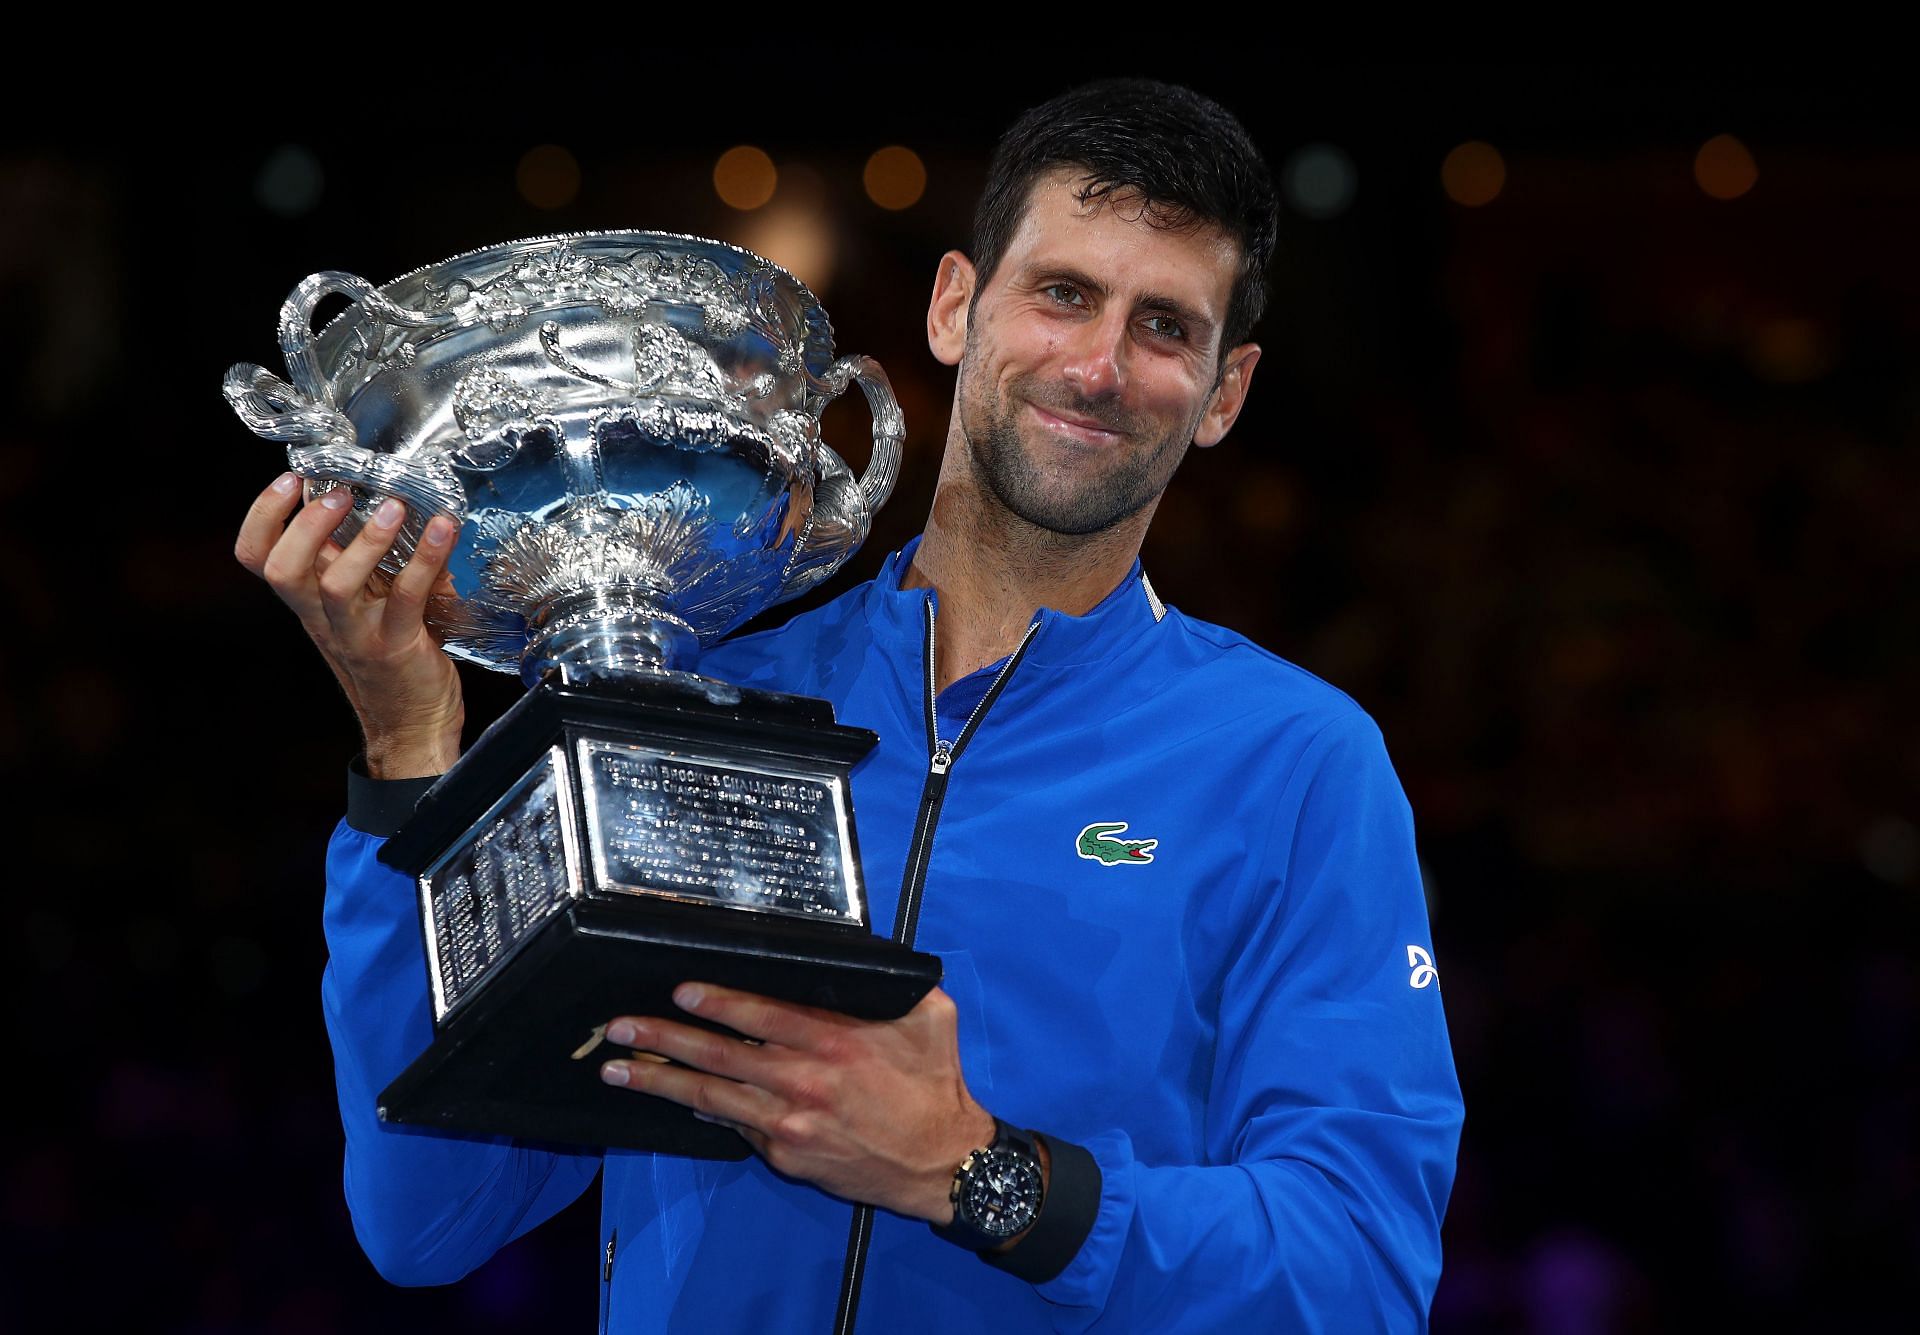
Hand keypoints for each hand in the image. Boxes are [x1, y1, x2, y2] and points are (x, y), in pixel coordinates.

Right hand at [235, 472, 464, 777]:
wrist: (414, 726)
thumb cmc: (393, 660)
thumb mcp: (364, 606)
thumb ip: (363, 565)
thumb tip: (379, 501)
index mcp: (309, 603)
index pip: (257, 557)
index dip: (262, 516)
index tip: (290, 479)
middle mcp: (324, 618)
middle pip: (282, 570)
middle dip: (305, 525)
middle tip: (340, 494)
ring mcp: (358, 634)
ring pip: (337, 585)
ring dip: (365, 541)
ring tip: (393, 507)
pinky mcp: (398, 647)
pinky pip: (407, 598)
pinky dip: (425, 559)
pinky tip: (444, 530)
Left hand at [600, 983, 994, 1223]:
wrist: (943, 1163)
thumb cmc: (936, 1084)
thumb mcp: (929, 1017)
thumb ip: (891, 986)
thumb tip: (862, 958)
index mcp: (835, 1041)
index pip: (761, 1015)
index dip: (716, 1002)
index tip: (679, 991)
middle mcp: (804, 1081)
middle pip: (718, 1055)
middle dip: (661, 1039)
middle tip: (617, 1028)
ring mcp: (790, 1124)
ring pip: (712, 1095)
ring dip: (659, 1081)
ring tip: (616, 1068)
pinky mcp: (786, 1155)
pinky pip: (736, 1126)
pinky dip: (703, 1110)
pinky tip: (674, 1099)